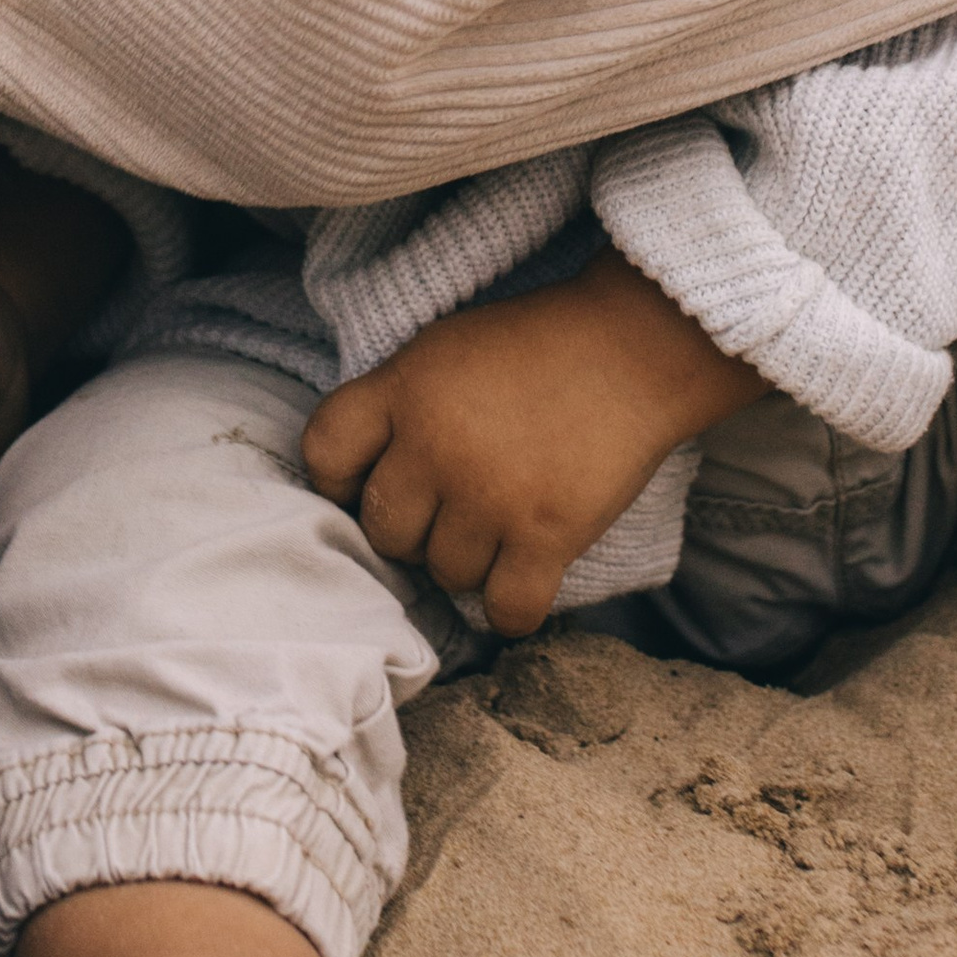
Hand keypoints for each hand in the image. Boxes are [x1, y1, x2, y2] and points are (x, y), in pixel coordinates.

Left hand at [300, 250, 764, 635]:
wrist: (633, 347)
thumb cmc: (535, 344)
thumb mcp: (442, 348)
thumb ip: (396, 403)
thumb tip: (363, 476)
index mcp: (402, 390)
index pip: (324, 453)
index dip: (340, 479)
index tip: (371, 481)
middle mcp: (435, 447)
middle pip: (385, 531)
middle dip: (414, 526)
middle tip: (454, 506)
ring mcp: (489, 496)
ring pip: (444, 574)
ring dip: (469, 562)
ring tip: (502, 524)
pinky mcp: (546, 536)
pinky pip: (504, 611)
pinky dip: (511, 608)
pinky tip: (524, 579)